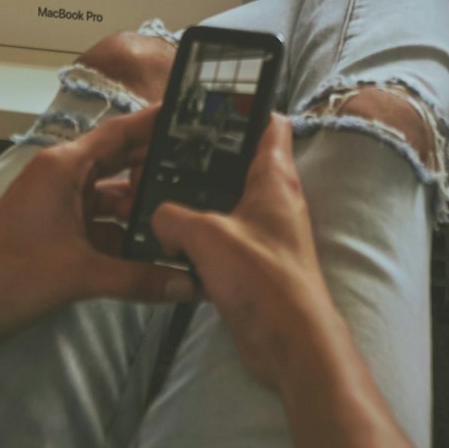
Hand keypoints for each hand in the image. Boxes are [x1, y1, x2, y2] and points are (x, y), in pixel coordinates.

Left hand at [0, 106, 194, 355]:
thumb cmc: (7, 275)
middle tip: (205, 167)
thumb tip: (188, 285)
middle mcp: (63, 177)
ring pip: (113, 197)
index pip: (120, 133)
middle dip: (158, 166)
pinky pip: (100, 224)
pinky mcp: (56, 232)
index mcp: (64, 167)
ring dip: (142, 208)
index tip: (191, 114)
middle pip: (121, 162)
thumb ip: (137, 278)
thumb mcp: (78, 275)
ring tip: (186, 214)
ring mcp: (59, 204)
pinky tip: (154, 249)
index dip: (155, 122)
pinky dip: (124, 235)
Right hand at [151, 113, 340, 390]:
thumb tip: (158, 217)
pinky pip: (223, 237)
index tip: (212, 105)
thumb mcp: (207, 236)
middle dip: (208, 159)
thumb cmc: (261, 278)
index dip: (246, 108)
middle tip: (169, 153)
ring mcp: (266, 230)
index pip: (270, 123)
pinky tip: (171, 242)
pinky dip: (200, 237)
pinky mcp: (255, 260)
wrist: (290, 342)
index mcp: (274, 176)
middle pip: (241, 162)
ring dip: (199, 202)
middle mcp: (275, 198)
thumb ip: (174, 217)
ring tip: (159, 195)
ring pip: (229, 202)